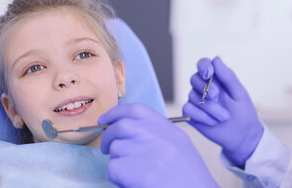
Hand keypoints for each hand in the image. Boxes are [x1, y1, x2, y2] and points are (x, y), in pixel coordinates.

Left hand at [98, 103, 218, 187]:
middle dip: (108, 137)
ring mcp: (150, 153)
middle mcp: (158, 137)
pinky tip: (130, 181)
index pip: (136, 110)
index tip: (104, 119)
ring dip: (117, 161)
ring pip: (115, 149)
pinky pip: (114, 168)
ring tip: (131, 172)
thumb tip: (125, 127)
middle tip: (106, 148)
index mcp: (168, 129)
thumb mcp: (177, 145)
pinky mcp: (142, 174)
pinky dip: (116, 176)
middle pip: (120, 126)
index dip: (116, 113)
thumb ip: (154, 133)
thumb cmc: (187, 177)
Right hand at [183, 57, 262, 166]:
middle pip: (194, 79)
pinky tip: (213, 122)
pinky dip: (202, 116)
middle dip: (206, 88)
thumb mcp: (239, 93)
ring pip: (192, 96)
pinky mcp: (192, 114)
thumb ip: (228, 77)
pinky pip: (188, 109)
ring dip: (210, 107)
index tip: (209, 73)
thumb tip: (216, 59)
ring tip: (224, 117)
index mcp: (216, 79)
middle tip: (218, 97)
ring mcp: (196, 101)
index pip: (203, 65)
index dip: (203, 66)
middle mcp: (203, 88)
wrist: (242, 136)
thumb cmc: (243, 113)